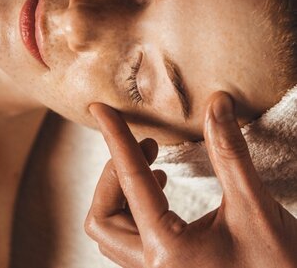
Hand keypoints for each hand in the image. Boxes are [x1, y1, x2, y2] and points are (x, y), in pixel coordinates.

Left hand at [85, 93, 296, 267]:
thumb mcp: (256, 208)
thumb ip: (230, 154)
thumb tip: (217, 104)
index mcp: (170, 252)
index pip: (130, 181)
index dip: (114, 138)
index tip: (99, 109)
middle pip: (102, 216)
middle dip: (114, 173)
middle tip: (149, 145)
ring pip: (111, 231)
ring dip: (122, 192)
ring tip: (154, 165)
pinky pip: (127, 240)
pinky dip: (132, 208)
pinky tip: (160, 188)